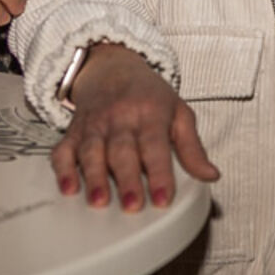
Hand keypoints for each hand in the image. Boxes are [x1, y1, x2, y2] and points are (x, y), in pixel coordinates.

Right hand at [51, 43, 219, 211]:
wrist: (112, 68)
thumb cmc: (149, 96)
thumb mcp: (179, 113)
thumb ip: (193, 148)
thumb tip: (211, 175)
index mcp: (151, 114)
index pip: (156, 146)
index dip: (160, 174)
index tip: (163, 199)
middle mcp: (121, 119)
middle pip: (123, 151)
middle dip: (127, 180)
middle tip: (132, 206)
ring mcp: (95, 125)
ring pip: (93, 151)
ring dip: (94, 177)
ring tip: (99, 201)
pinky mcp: (74, 132)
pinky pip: (64, 150)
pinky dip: (63, 169)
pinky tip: (67, 188)